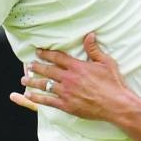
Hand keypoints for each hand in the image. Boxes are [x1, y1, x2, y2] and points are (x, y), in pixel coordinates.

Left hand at [13, 33, 130, 122]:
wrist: (116, 104)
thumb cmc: (113, 83)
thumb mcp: (106, 63)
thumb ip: (94, 49)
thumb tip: (89, 35)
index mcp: (77, 66)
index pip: (57, 57)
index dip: (46, 54)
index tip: (38, 52)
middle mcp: (69, 78)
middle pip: (47, 70)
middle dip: (36, 67)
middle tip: (28, 65)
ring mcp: (66, 92)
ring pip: (44, 85)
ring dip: (33, 81)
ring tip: (24, 79)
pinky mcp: (66, 105)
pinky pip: (48, 101)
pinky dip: (37, 97)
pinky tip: (30, 95)